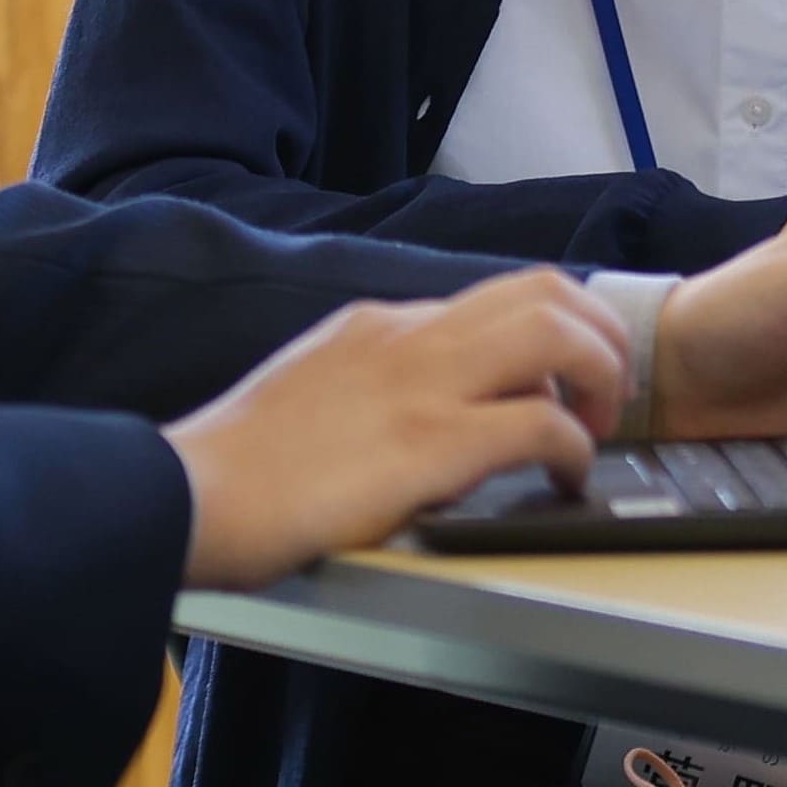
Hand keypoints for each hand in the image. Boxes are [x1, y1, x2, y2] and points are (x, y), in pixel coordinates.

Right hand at [163, 267, 630, 589]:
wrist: (183, 496)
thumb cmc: (237, 471)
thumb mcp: (313, 394)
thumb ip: (374, 388)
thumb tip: (433, 422)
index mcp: (378, 325)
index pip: (493, 298)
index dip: (548, 332)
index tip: (562, 376)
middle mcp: (408, 336)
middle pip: (544, 290)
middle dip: (597, 334)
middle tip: (603, 393)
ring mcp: (423, 383)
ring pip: (555, 330)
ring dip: (598, 373)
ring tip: (598, 426)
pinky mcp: (432, 440)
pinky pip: (541, 422)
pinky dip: (573, 446)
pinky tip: (567, 477)